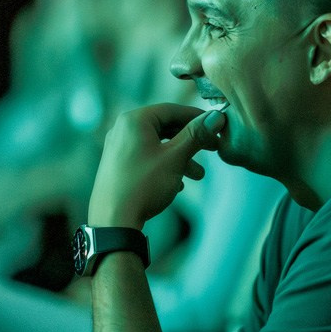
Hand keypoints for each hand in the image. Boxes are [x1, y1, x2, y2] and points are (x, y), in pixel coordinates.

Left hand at [87, 104, 227, 230]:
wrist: (114, 221)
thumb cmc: (144, 185)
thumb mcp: (175, 158)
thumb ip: (196, 135)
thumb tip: (216, 117)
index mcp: (134, 120)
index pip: (172, 110)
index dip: (198, 117)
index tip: (217, 125)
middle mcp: (122, 129)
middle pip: (165, 127)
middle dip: (191, 140)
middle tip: (214, 148)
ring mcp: (118, 148)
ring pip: (157, 145)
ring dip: (181, 157)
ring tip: (198, 175)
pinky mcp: (117, 166)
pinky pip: (147, 158)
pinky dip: (165, 166)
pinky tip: (178, 184)